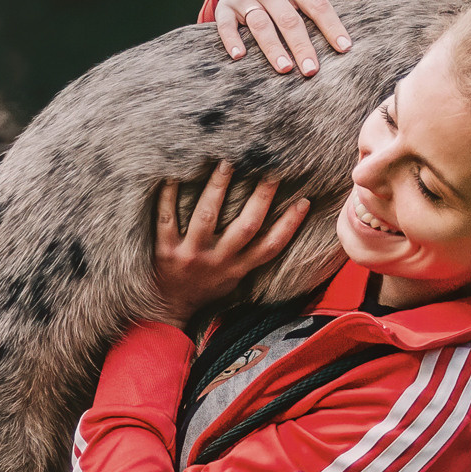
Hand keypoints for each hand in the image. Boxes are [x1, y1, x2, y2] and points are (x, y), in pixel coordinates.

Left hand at [152, 162, 311, 325]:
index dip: (289, 225)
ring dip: (217, 188)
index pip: (271, 246)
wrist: (167, 308)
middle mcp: (218, 261)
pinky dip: (169, 196)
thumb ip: (247, 256)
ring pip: (207, 216)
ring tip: (227, 163)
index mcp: (238, 268)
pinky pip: (167, 218)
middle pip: (246, 226)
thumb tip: (270, 225)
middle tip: (270, 170)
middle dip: (260, 197)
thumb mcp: (232, 279)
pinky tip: (174, 174)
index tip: (304, 201)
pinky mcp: (166, 250)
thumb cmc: (204, 288)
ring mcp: (191, 255)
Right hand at [215, 0, 376, 76]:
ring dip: (271, 47)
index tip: (345, 48)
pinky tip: (239, 57)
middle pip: (289, 19)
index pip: (318, 5)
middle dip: (301, 45)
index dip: (332, 26)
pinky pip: (226, 25)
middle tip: (313, 71)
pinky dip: (231, 39)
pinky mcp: (227, 8)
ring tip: (285, 69)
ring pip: (260, 24)